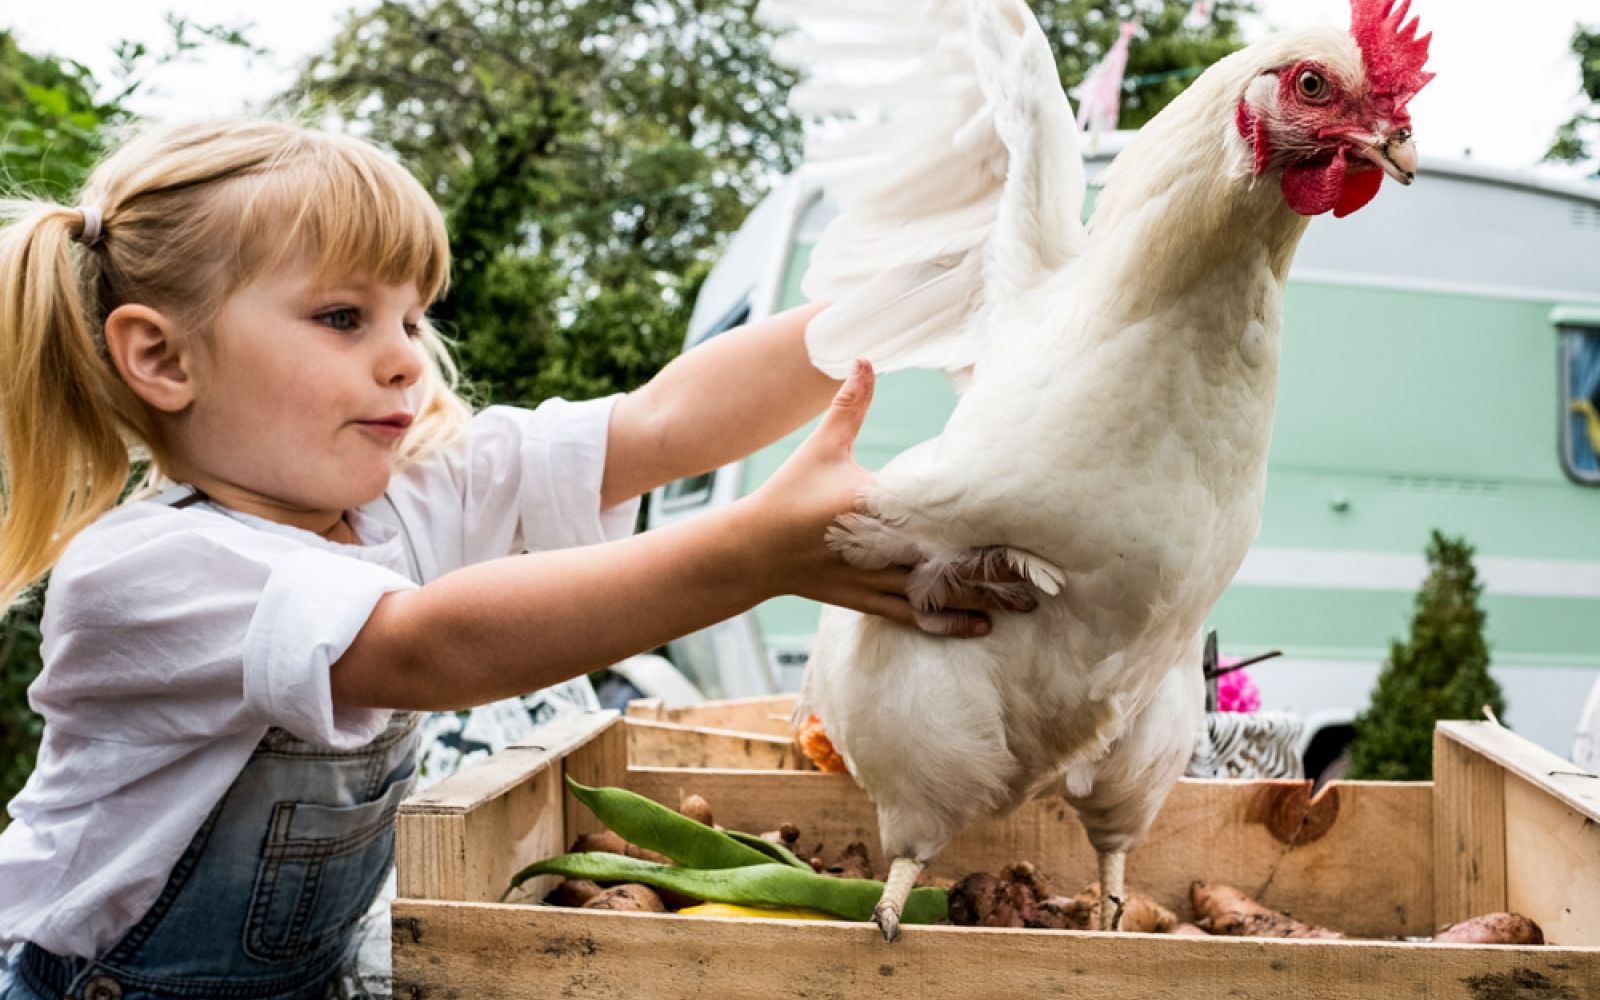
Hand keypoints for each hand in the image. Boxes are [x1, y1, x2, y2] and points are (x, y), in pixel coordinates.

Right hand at [742, 361, 1037, 637]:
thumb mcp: (823, 447)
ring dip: (985, 601)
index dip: (983, 525)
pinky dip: (949, 623)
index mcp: (876, 508)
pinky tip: (981, 628)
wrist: (753, 551)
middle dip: (999, 572)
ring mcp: (877, 580)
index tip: (1025, 525)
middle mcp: (882, 549)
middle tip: (1046, 578)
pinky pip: (916, 616)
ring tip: (1027, 606)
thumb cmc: (789, 495)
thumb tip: (865, 357)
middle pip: (953, 563)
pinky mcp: (869, 601)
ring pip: (941, 595)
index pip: (940, 517)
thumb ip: (849, 405)